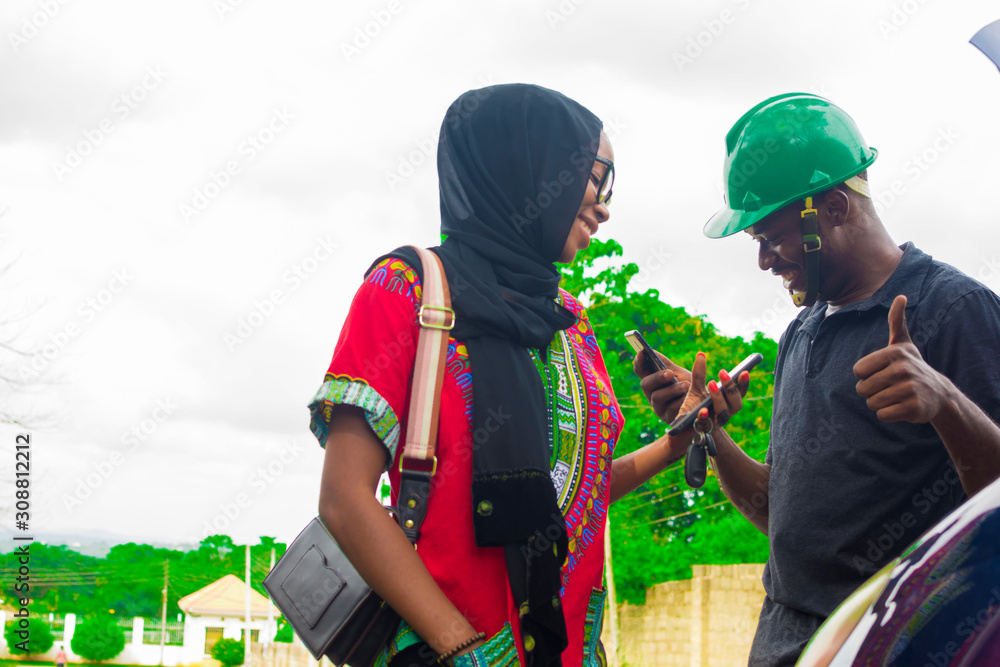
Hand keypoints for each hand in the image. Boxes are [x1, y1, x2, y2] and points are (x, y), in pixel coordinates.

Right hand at [634, 349, 690, 422]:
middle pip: (645, 384)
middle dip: (657, 377)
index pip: (640, 371)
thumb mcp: (679, 373)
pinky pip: (671, 409)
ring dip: (672, 390)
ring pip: (657, 397)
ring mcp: (658, 407)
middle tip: (669, 373)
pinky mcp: (668, 418)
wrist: (704, 406)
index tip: (641, 353)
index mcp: (653, 381)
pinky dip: (681, 401)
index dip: (638, 362)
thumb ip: (668, 363)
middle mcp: (652, 394)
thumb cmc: (689, 388)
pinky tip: (689, 398)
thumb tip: (653, 350)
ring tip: (686, 385)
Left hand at [679, 352, 749, 430]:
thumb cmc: (695, 405)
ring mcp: (715, 423)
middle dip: (731, 388)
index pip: (741, 393)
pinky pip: (706, 425)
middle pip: (736, 403)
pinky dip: (705, 417)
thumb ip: (699, 373)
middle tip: (722, 372)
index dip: (744, 383)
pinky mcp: (703, 430)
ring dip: (719, 398)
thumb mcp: (696, 387)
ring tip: (711, 384)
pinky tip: (702, 410)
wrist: (683, 426)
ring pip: (723, 413)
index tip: (744, 371)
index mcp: (728, 402)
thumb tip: (700, 354)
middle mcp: (726, 413)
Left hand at [853, 295, 954, 422]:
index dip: (866, 375)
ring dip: (880, 403)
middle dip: (872, 391)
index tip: (882, 372)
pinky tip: (902, 406)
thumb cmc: (912, 366)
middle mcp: (902, 369)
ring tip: (896, 396)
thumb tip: (901, 296)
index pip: (858, 371)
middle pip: (862, 389)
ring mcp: (910, 389)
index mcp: (894, 353)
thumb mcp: (903, 343)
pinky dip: (889, 414)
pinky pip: (883, 415)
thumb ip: (896, 321)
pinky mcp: (914, 408)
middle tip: (889, 387)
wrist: (939, 394)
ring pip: (871, 403)